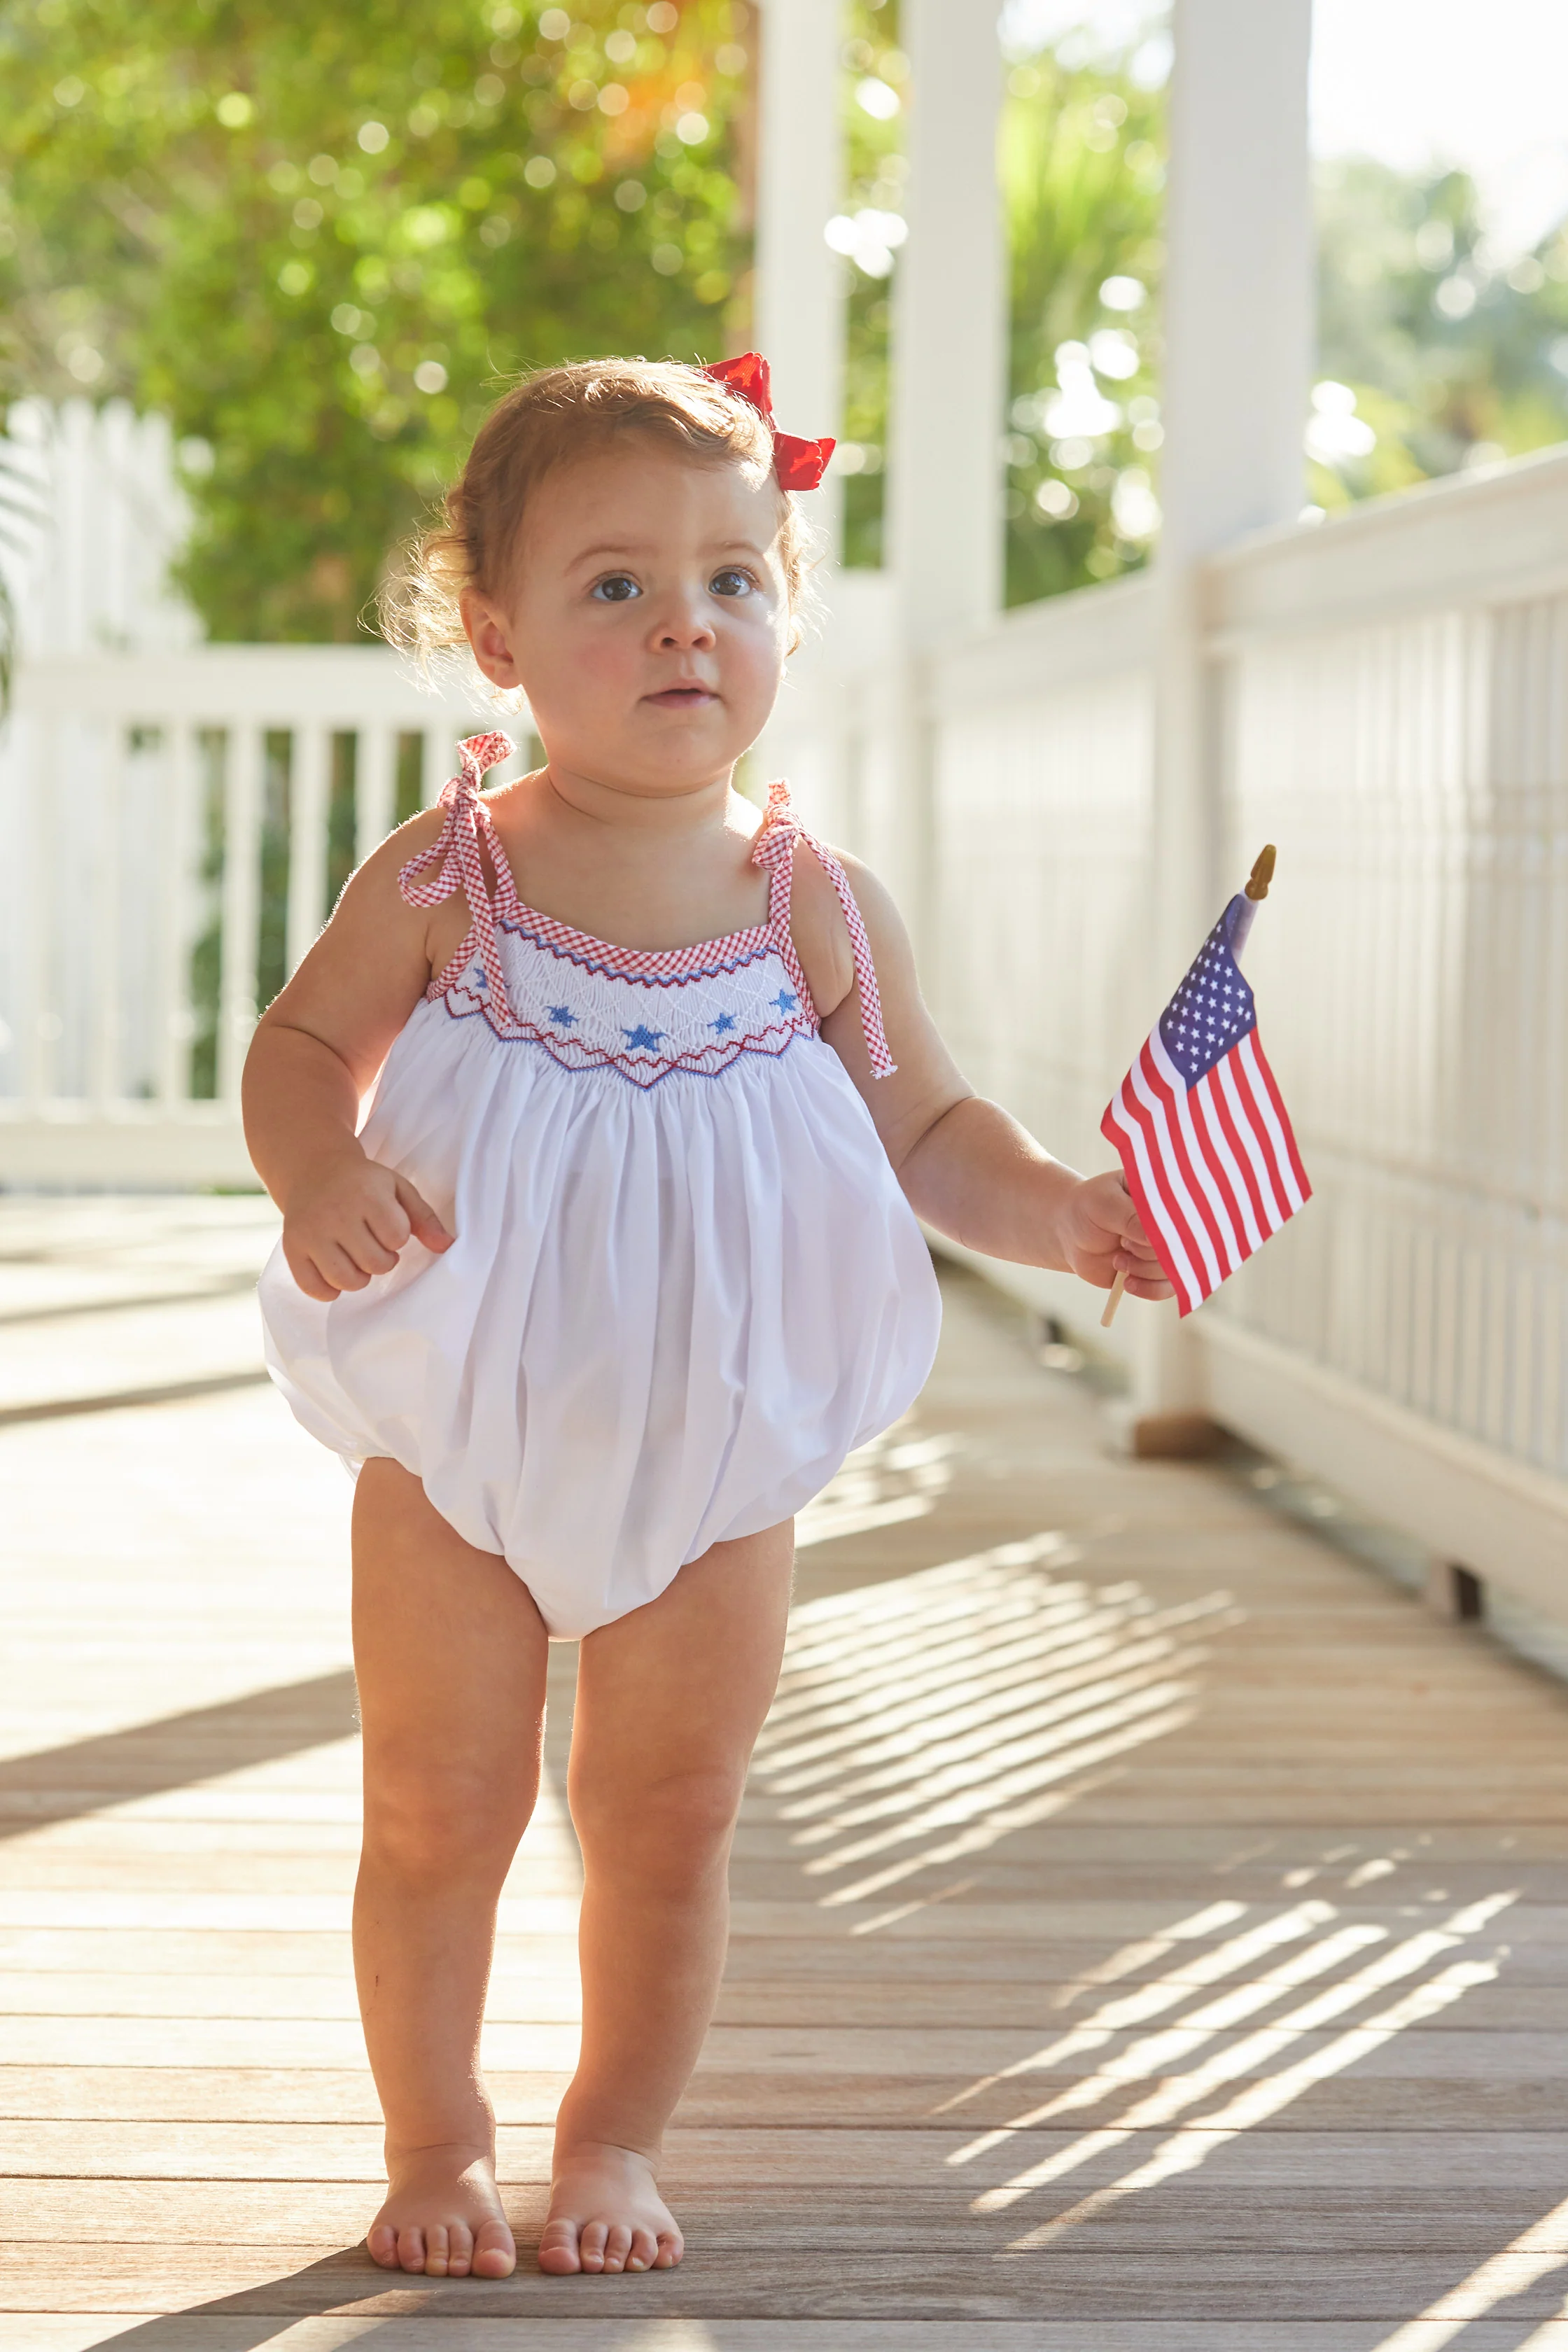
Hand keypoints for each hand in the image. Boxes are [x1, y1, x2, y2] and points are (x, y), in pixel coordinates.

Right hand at [281, 1151, 452, 1302]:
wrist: (313, 1170)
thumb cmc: (363, 1183)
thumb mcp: (398, 1188)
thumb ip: (424, 1217)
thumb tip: (447, 1247)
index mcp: (365, 1194)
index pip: (396, 1237)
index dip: (397, 1236)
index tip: (387, 1225)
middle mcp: (335, 1213)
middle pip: (375, 1263)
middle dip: (382, 1258)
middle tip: (373, 1243)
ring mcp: (310, 1233)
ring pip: (347, 1281)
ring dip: (360, 1276)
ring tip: (357, 1256)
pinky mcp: (292, 1248)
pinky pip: (315, 1289)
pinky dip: (330, 1289)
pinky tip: (335, 1269)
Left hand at [1057, 1170, 1172, 1302]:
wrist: (1070, 1232)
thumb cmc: (1088, 1208)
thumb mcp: (1105, 1204)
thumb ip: (1129, 1217)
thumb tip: (1155, 1238)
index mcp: (1167, 1193)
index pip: (1188, 1212)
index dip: (1169, 1230)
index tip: (1138, 1234)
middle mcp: (1173, 1221)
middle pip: (1183, 1246)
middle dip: (1149, 1251)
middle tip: (1123, 1242)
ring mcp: (1167, 1247)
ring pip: (1177, 1269)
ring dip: (1145, 1270)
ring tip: (1118, 1260)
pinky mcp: (1158, 1270)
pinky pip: (1169, 1288)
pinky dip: (1150, 1289)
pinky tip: (1127, 1282)